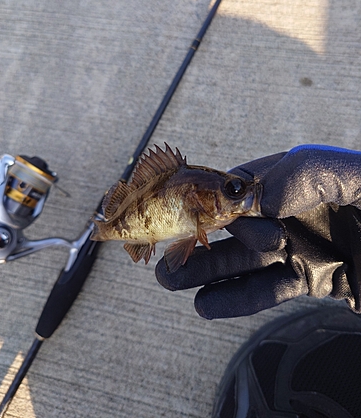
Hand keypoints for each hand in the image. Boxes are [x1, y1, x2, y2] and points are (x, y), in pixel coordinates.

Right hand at [155, 145, 360, 317]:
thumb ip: (310, 172)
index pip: (244, 184)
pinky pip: (268, 291)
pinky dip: (236, 299)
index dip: (214, 201)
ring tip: (170, 281)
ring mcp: (301, 246)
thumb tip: (261, 197)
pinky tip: (206, 305)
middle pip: (234, 224)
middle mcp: (294, 210)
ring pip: (243, 260)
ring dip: (205, 271)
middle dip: (198, 239)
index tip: (194, 220)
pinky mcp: (313, 279)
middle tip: (164, 255)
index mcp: (299, 177)